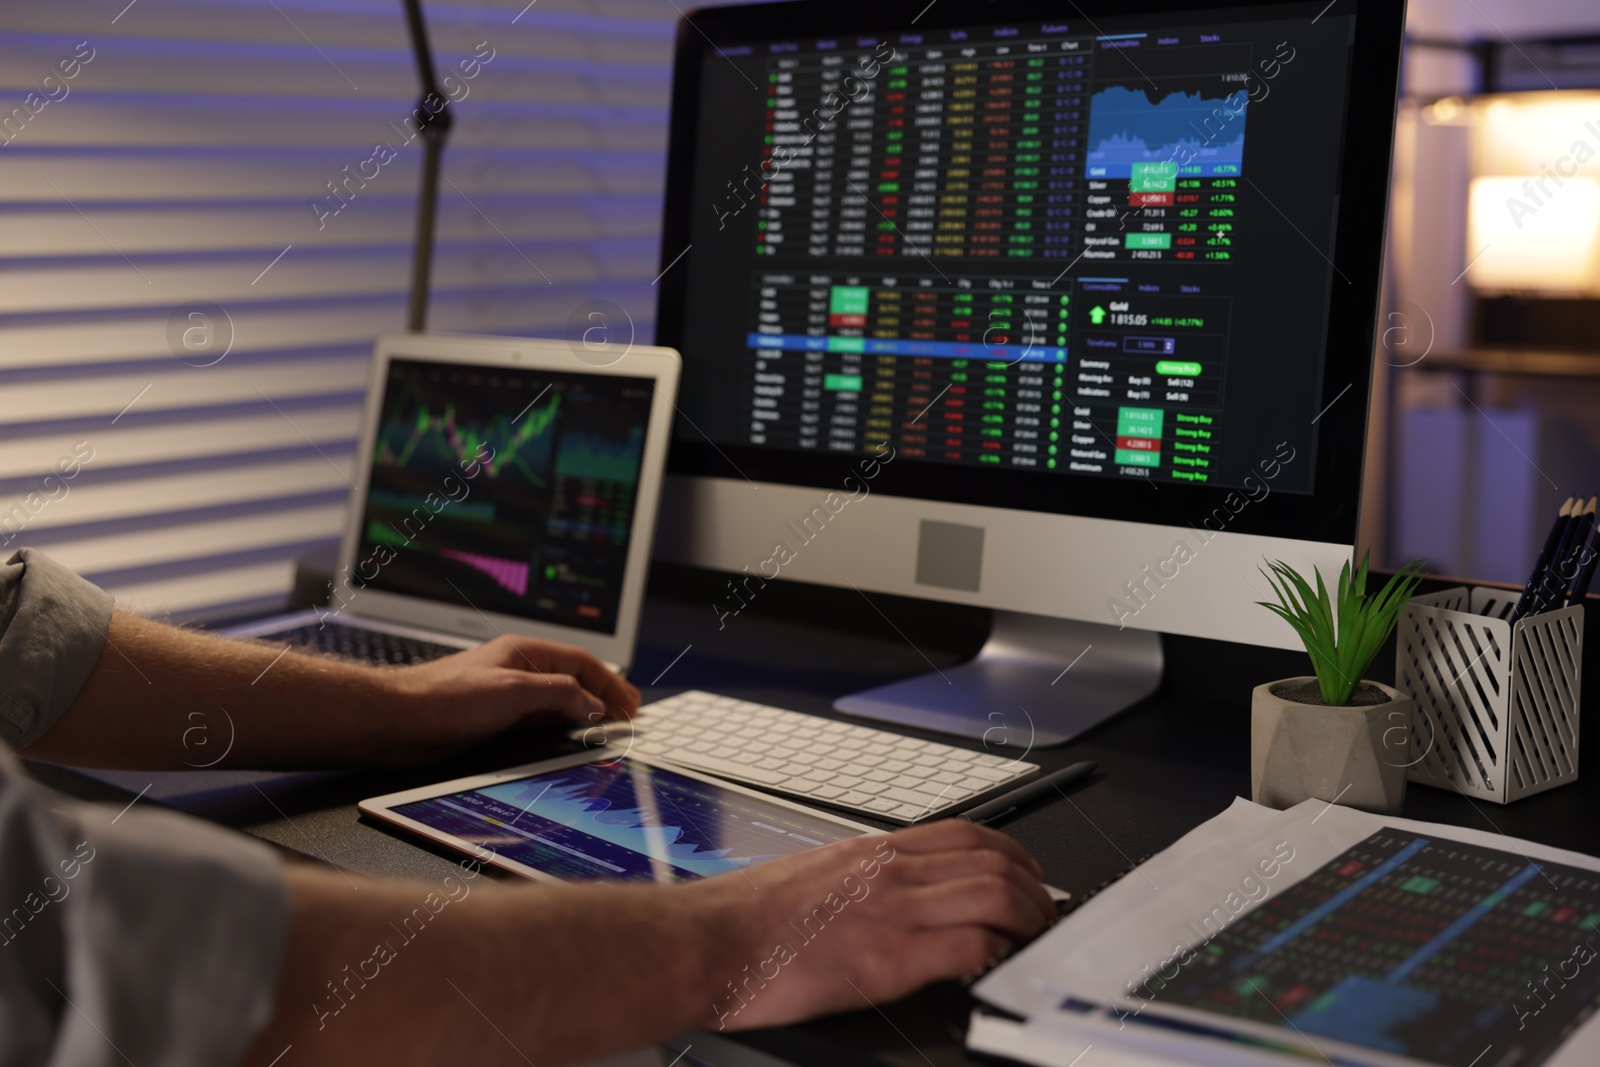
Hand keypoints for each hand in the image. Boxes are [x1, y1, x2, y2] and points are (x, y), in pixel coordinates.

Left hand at [384, 636, 640, 763]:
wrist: (397, 722)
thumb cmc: (444, 698)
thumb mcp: (514, 691)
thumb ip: (560, 694)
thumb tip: (594, 705)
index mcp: (526, 653)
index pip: (583, 663)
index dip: (612, 683)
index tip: (631, 705)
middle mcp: (519, 673)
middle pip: (575, 683)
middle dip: (604, 700)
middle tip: (628, 719)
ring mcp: (508, 699)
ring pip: (558, 706)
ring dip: (584, 719)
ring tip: (607, 734)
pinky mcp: (495, 723)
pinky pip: (539, 726)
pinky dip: (560, 734)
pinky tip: (569, 745)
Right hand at [696, 820, 1053, 1030]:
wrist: (709, 942)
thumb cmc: (745, 920)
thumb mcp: (811, 879)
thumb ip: (855, 881)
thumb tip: (881, 899)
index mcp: (870, 852)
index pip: (962, 834)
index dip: (1008, 852)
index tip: (1023, 872)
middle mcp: (889, 871)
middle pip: (990, 859)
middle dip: (1032, 887)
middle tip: (1044, 912)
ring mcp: (892, 910)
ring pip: (992, 893)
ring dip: (1027, 918)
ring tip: (1034, 940)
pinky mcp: (890, 957)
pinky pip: (969, 945)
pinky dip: (997, 954)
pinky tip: (998, 965)